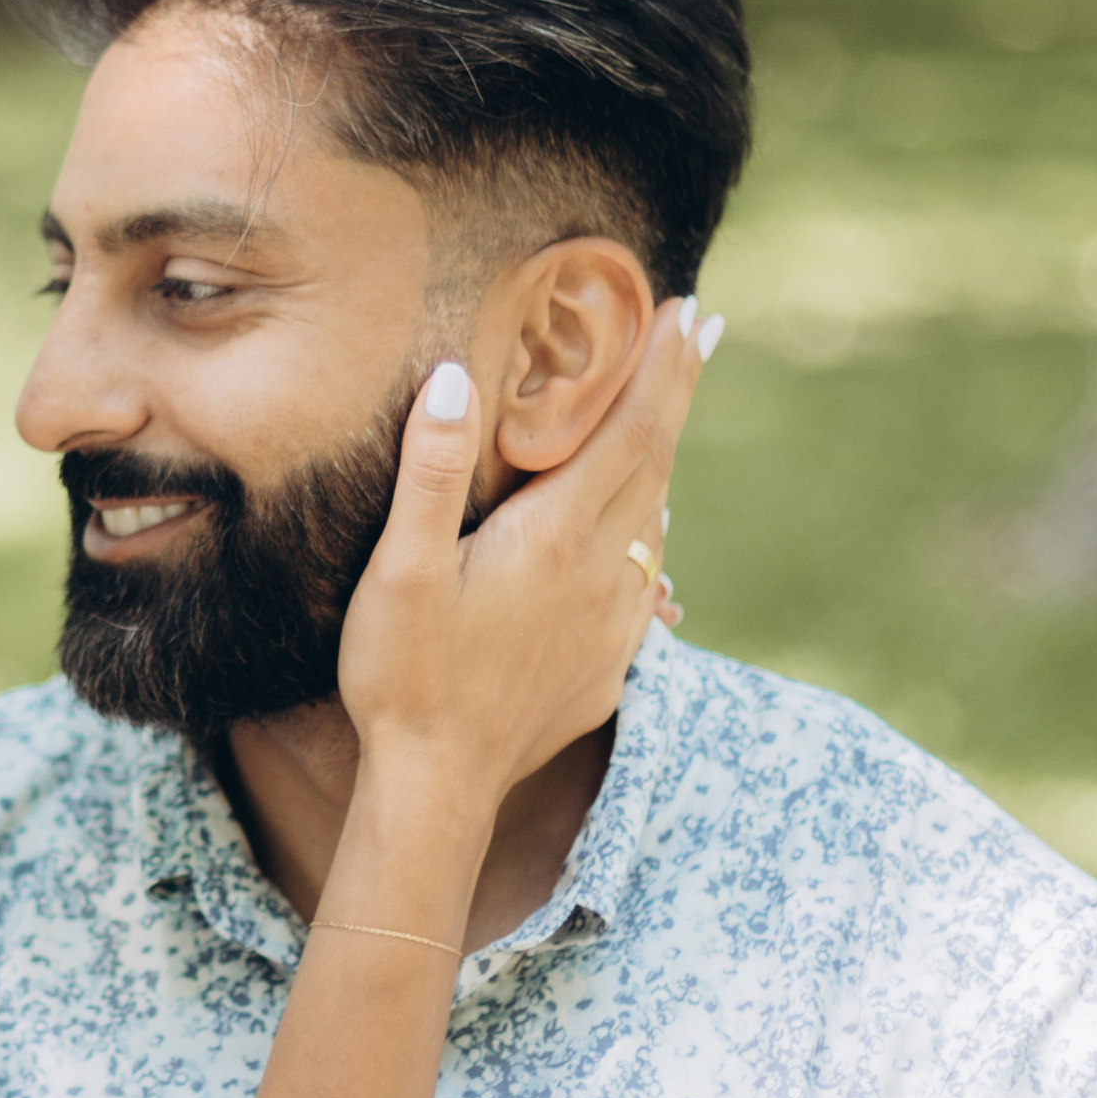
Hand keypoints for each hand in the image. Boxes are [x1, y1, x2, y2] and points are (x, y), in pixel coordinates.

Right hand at [336, 297, 708, 811]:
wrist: (439, 787)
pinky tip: (641, 535)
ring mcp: (611, 623)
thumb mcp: (399, 570)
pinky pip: (641, 580)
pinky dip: (646, 534)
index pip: (629, 430)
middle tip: (697, 331)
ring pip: (653, 520)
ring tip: (663, 418)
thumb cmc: (405, 676)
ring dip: (662, 460)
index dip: (662, 366)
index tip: (687, 309)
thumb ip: (429, 472)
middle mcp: (601, 573)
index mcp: (555, 536)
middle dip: (676, 392)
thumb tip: (451, 376)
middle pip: (656, 462)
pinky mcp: (606, 663)